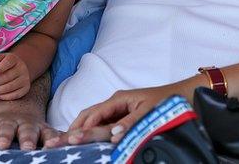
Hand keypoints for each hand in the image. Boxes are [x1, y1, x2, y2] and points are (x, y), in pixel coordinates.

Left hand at [0, 53, 30, 99]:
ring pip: (10, 87)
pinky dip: (4, 96)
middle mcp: (22, 68)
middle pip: (7, 76)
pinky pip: (15, 95)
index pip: (8, 62)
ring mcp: (25, 79)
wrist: (18, 70)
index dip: (0, 68)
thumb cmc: (5, 65)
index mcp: (14, 59)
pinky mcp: (25, 88)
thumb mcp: (0, 59)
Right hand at [0, 110, 61, 150]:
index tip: (51, 146)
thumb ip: (55, 139)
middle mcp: (26, 125)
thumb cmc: (33, 128)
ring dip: (5, 136)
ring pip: (7, 128)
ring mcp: (9, 122)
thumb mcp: (45, 132)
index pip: (49, 134)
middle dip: (28, 139)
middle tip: (27, 147)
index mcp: (42, 129)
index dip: (51, 139)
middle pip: (28, 131)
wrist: (17, 107)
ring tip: (3, 145)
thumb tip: (76, 149)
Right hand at [49, 84, 179, 146]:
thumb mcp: (148, 112)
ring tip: (64, 144)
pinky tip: (85, 142)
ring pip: (93, 121)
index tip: (69, 140)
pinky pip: (103, 125)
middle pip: (88, 116)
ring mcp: (118, 110)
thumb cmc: (165, 101)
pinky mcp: (122, 117)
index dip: (81, 128)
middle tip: (56, 143)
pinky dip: (92, 133)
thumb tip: (113, 134)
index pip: (93, 114)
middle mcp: (115, 103)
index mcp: (118, 99)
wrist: (182, 96)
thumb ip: (129, 123)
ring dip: (81, 131)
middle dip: (73, 129)